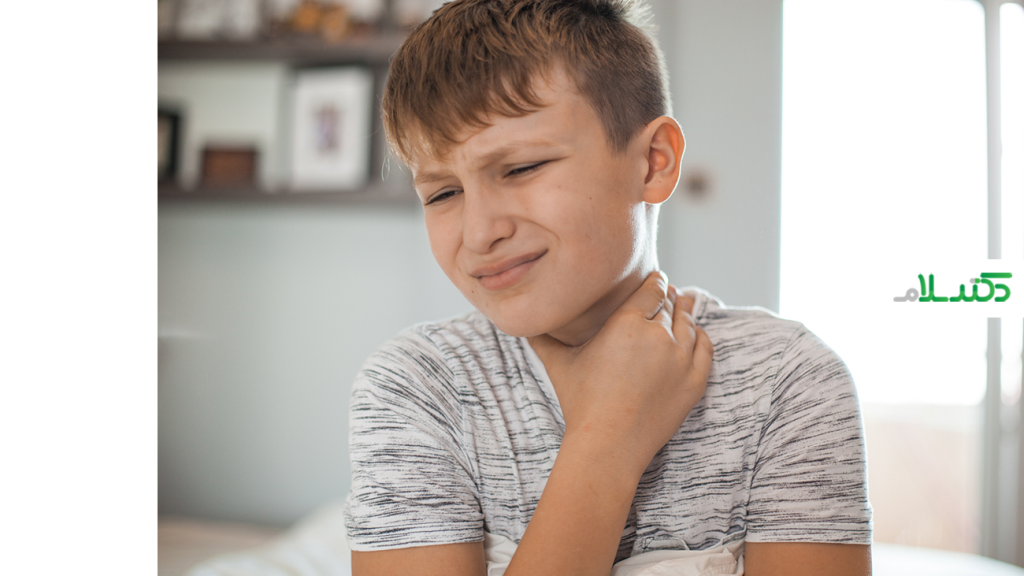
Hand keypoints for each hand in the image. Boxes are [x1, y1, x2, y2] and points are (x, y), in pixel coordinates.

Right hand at [529, 271, 713, 473]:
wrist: (609, 444)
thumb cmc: (581, 403)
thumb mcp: (559, 364)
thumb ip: (543, 338)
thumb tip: (523, 322)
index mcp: (627, 323)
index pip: (651, 289)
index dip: (655, 281)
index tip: (656, 278)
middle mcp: (658, 335)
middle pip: (670, 304)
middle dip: (668, 296)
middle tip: (667, 292)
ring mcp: (680, 359)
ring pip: (689, 323)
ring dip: (685, 312)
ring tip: (682, 305)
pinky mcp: (694, 381)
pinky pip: (704, 347)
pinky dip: (700, 337)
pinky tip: (695, 333)